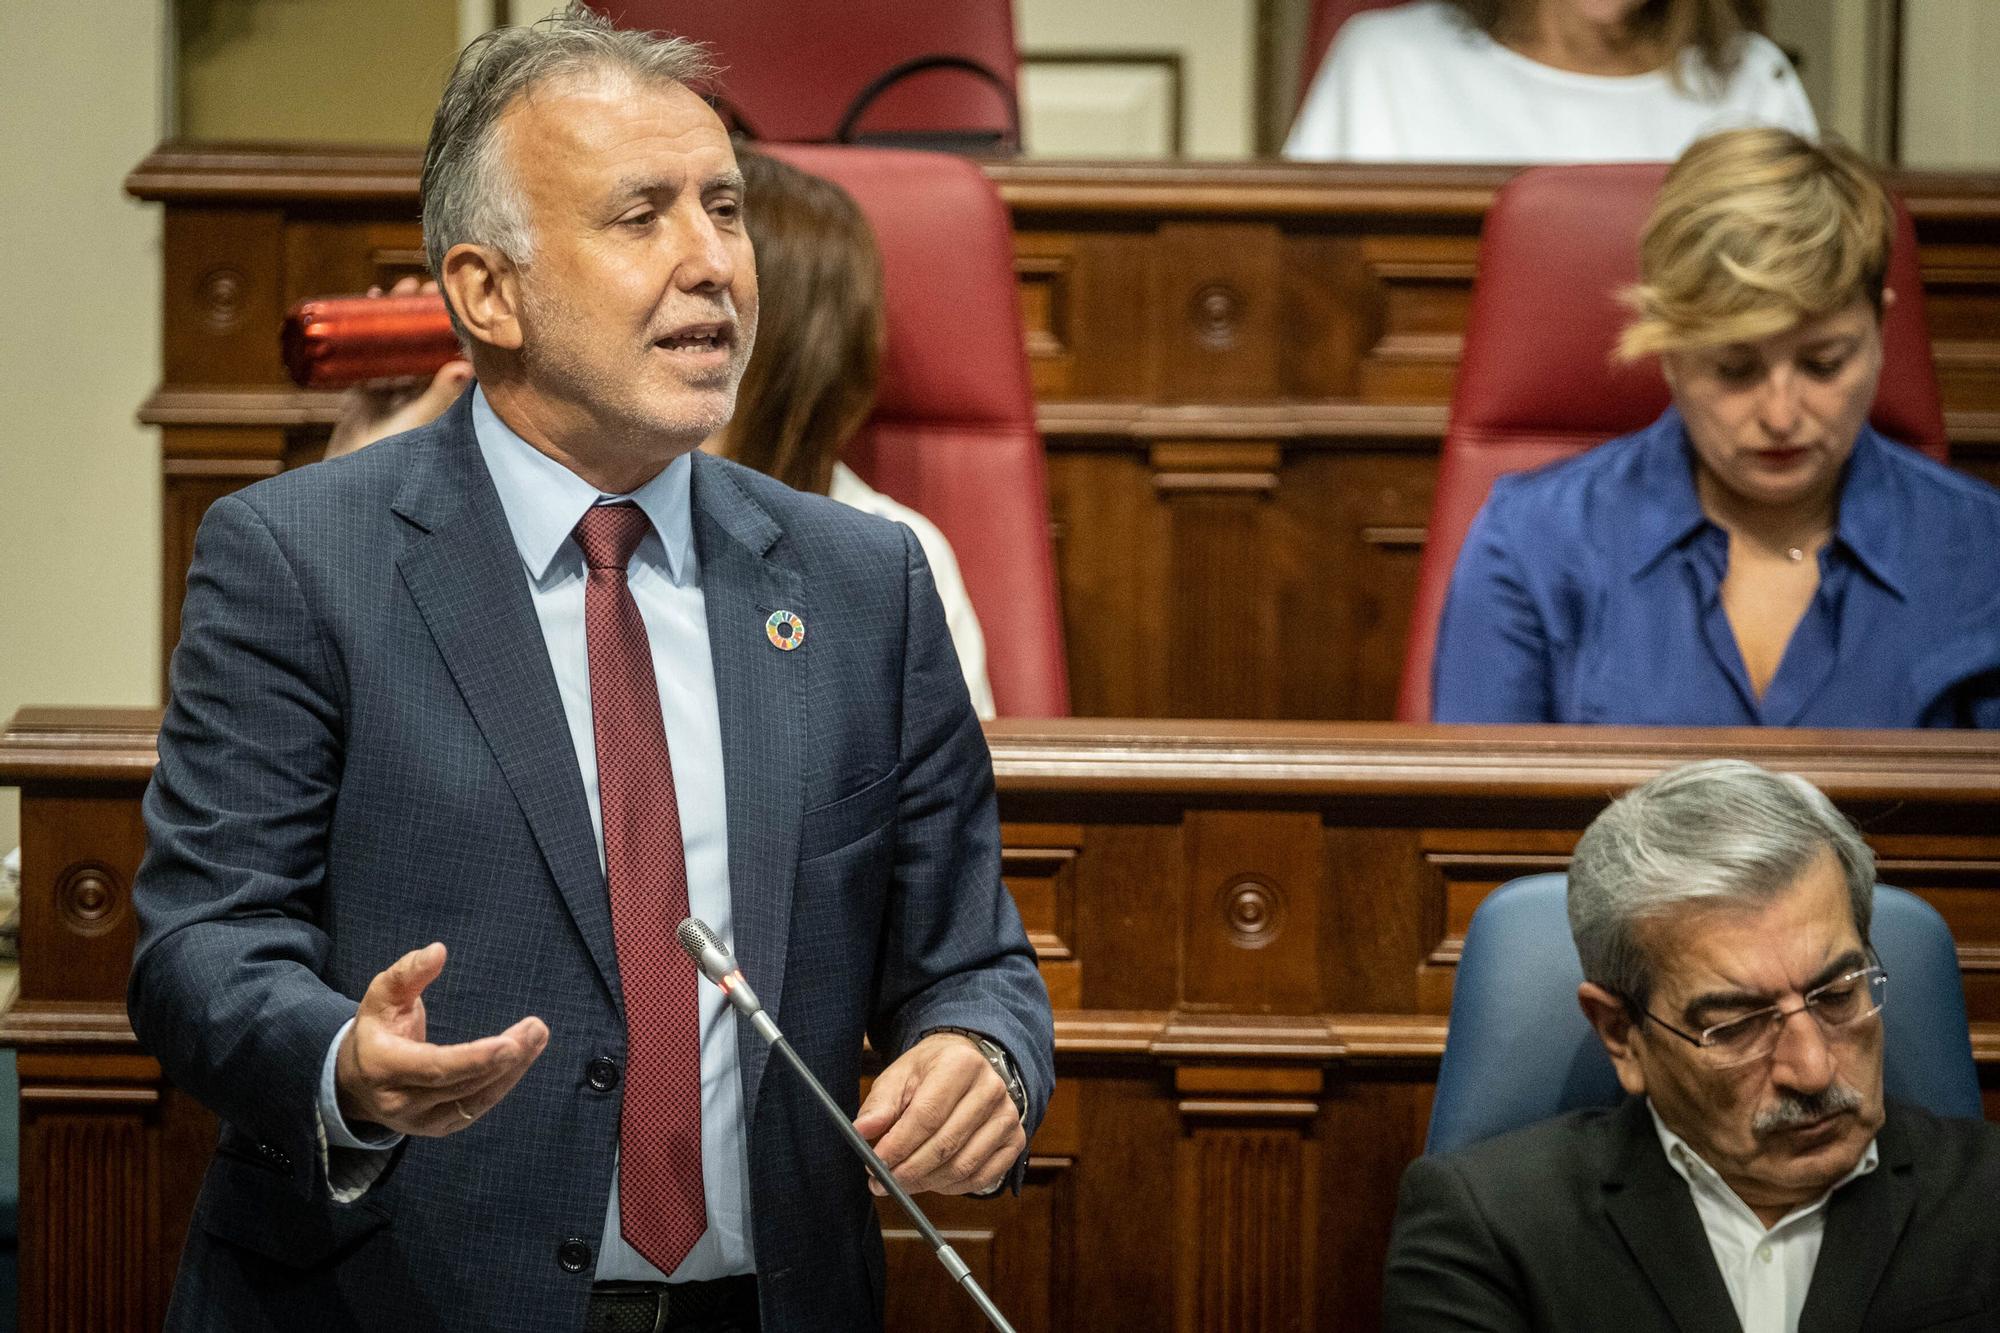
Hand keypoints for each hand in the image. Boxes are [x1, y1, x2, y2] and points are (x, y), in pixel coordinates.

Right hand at [322, 277, 471, 459]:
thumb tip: (466, 366)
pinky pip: (366, 354)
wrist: (352, 472)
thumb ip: (440, 394)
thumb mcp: (420, 418)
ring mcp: (391, 389)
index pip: (449, 353)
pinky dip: (363, 331)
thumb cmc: (395, 451)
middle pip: (420, 343)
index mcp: (439, 396)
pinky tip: (364, 303)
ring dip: (391, 316)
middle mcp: (418, 390)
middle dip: (417, 313)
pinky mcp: (365, 391)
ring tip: (391, 288)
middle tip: (418, 283)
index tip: (450, 297)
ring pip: (393, 344)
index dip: (449, 325)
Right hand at [334, 942, 547, 1136]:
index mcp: (382, 1065)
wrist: (356, 1082)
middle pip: (462, 1084)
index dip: (474, 1058)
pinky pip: (476, 1108)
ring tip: (537, 1037)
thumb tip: (438, 950)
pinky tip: (523, 1057)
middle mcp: (399, 1101)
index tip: (511, 1044)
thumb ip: (408, 972)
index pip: (434, 1067)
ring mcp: (420, 1121)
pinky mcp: (439, 1127)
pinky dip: (503, 1082)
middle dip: (505, 1059)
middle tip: (537, 1029)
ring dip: (512, 1070)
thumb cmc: (376, 1029)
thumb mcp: (382, 996)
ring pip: (475, 1100)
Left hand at [853, 1032, 1023, 1196]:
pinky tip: (930, 1180)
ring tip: (901, 1182)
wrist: (967, 1067)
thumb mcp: (900, 1077)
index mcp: (961, 1064)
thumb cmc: (929, 1074)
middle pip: (945, 1144)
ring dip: (926, 1182)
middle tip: (881, 1182)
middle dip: (908, 1170)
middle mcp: (991, 1088)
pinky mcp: (1015, 1140)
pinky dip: (951, 1187)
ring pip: (962, 1165)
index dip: (898, 1145)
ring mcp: (1008, 1116)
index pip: (926, 1115)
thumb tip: (861, 1132)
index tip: (873, 1165)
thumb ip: (880, 1105)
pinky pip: (981, 1178)